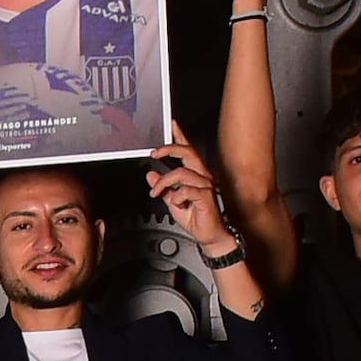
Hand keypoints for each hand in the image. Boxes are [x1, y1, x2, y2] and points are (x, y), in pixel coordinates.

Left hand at [144, 120, 232, 253]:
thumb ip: (163, 187)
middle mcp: (202, 176)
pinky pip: (185, 190)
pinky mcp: (205, 196)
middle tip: (155, 153)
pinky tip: (177, 204)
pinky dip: (176, 197)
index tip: (172, 124)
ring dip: (164, 183)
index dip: (180, 136)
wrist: (209, 236)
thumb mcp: (172, 201)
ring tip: (156, 193)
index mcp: (195, 175)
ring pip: (181, 173)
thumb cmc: (196, 219)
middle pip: (188, 153)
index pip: (188, 151)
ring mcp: (205, 185)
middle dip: (169, 149)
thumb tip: (151, 174)